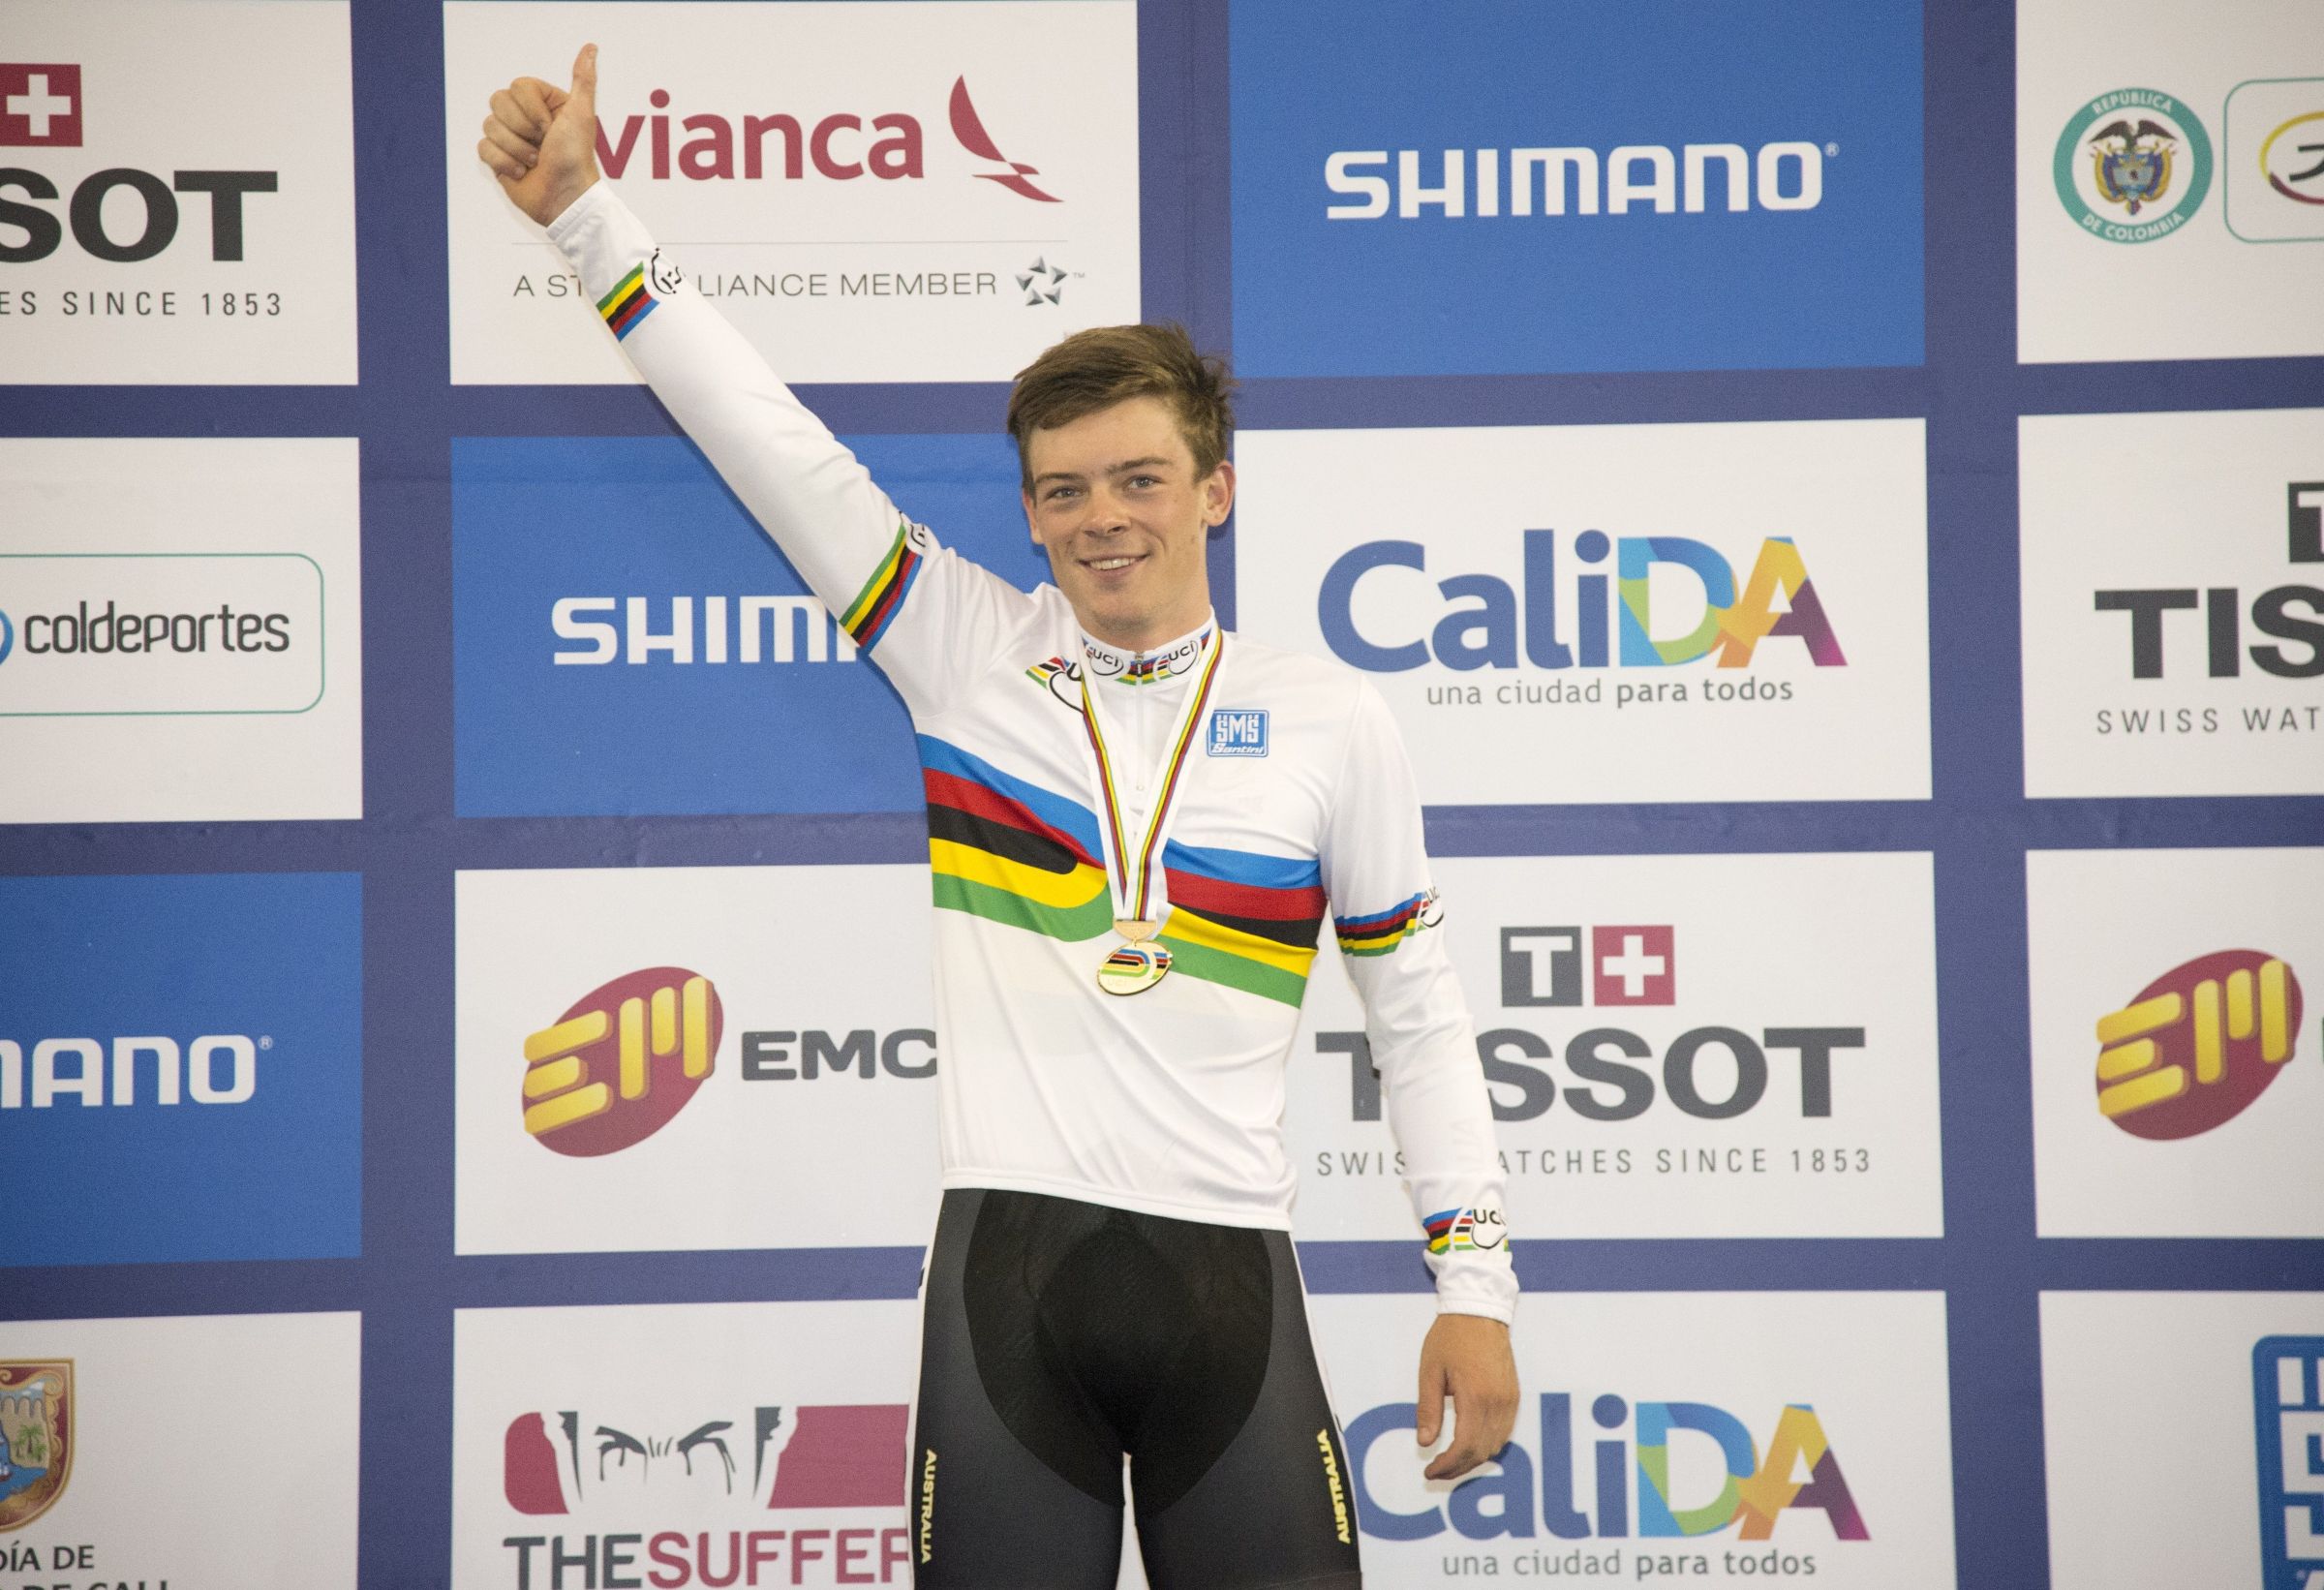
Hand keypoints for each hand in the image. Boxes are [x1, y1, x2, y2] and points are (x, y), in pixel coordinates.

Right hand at [477, 42, 601, 226]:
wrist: (565, 199)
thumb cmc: (575, 157)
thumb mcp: (581, 114)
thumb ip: (583, 80)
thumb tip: (590, 47)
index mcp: (543, 102)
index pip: (518, 86)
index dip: (532, 109)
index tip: (551, 128)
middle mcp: (525, 116)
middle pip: (498, 101)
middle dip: (522, 128)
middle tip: (542, 145)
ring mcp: (510, 136)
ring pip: (489, 125)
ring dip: (516, 149)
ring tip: (535, 162)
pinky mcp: (498, 158)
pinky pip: (482, 147)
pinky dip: (504, 163)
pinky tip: (522, 173)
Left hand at [1415, 1312, 1518, 1480]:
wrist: (1479, 1312)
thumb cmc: (1451, 1338)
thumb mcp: (1430, 1371)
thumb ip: (1428, 1410)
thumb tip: (1424, 1443)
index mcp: (1475, 1397)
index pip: (1464, 1447)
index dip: (1447, 1466)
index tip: (1429, 1470)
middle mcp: (1498, 1403)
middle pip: (1481, 1452)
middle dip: (1458, 1468)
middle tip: (1436, 1471)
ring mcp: (1510, 1401)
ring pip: (1495, 1446)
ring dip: (1473, 1459)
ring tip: (1450, 1460)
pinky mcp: (1514, 1396)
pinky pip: (1504, 1432)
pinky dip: (1487, 1445)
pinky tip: (1469, 1444)